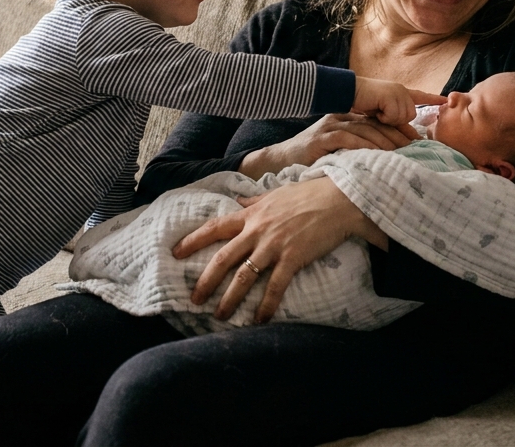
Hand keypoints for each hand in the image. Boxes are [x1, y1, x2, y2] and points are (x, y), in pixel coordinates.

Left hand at [172, 177, 386, 323]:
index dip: (193, 240)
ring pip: (244, 276)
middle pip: (223, 258)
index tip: (176, 253)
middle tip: (194, 299)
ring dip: (230, 298)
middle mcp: (257, 231)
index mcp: (251, 215)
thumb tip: (239, 201)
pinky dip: (266, 305)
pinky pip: (274, 286)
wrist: (339, 199)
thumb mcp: (276, 194)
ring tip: (220, 316)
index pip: (215, 228)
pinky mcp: (292, 258)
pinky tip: (259, 321)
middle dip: (205, 281)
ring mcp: (273, 245)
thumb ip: (255, 202)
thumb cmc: (309, 194)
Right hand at [238, 113, 418, 177]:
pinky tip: (377, 157)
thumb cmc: (313, 159)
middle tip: (417, 149)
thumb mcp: (340, 149)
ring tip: (403, 154)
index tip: (420, 138)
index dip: (400, 126)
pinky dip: (364, 148)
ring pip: (365, 131)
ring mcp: (330, 126)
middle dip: (398, 135)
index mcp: (347, 117)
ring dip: (386, 142)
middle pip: (376, 124)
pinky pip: (347, 140)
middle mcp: (340, 117)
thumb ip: (361, 146)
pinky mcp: (321, 139)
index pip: (379, 118)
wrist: (280, 161)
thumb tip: (392, 156)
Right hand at [353, 77, 444, 126]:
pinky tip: (374, 111)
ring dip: (390, 119)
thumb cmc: (360, 103)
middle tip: (382, 115)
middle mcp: (400, 90)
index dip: (432, 98)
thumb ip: (397, 122)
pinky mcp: (389, 96)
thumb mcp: (381, 114)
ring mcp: (395, 92)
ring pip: (404, 116)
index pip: (419, 96)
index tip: (445, 100)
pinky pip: (394, 115)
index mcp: (399, 92)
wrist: (346, 91)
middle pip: (411, 114)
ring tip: (377, 113)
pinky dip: (384, 117)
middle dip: (397, 120)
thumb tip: (414, 138)